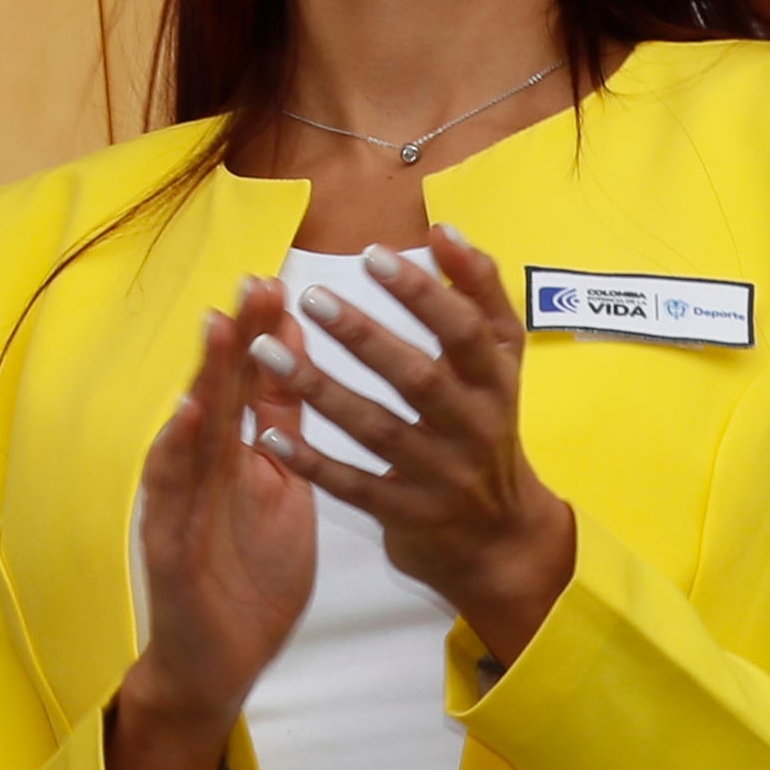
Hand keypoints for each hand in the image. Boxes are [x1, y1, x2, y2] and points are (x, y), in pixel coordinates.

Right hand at [107, 282, 317, 769]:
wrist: (219, 660)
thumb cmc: (251, 580)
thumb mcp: (283, 496)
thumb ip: (282, 435)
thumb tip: (295, 366)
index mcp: (239, 459)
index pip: (250, 388)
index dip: (262, 339)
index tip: (278, 286)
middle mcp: (206, 469)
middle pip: (219, 393)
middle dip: (235, 338)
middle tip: (252, 283)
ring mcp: (183, 501)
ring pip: (191, 429)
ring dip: (203, 378)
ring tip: (217, 327)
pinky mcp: (169, 540)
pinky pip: (172, 492)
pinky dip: (175, 451)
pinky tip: (185, 416)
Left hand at [260, 231, 576, 663]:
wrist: (503, 538)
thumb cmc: (488, 426)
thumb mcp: (500, 365)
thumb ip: (480, 297)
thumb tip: (444, 232)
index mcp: (495, 384)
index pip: (465, 332)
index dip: (424, 294)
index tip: (373, 255)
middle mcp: (474, 429)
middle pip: (419, 380)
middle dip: (365, 337)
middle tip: (310, 296)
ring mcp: (441, 477)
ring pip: (377, 430)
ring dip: (319, 390)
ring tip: (266, 351)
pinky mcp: (409, 516)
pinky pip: (354, 488)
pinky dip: (311, 462)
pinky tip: (266, 432)